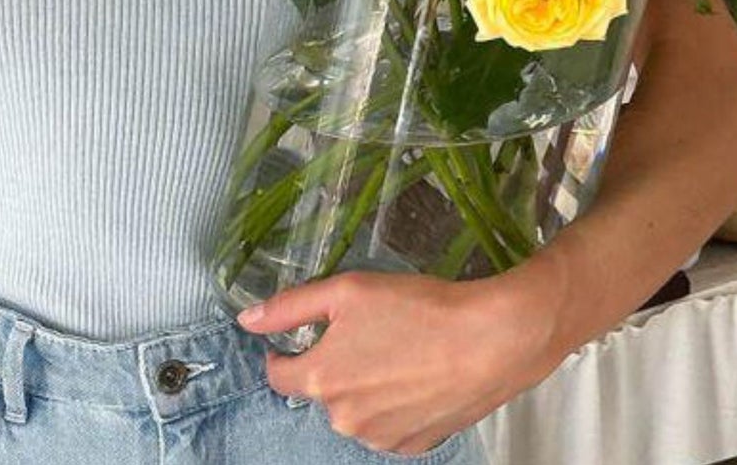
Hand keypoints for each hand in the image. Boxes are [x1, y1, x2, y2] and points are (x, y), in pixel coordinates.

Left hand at [239, 267, 564, 456]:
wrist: (488, 341)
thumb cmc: (415, 309)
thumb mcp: (344, 291)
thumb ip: (290, 307)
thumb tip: (248, 321)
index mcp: (321, 379)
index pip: (279, 375)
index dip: (282, 352)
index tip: (296, 337)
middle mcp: (344, 419)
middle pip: (321, 390)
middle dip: (332, 364)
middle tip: (364, 332)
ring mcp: (380, 438)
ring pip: (354, 408)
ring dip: (362, 385)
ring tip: (395, 350)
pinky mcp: (414, 446)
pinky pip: (387, 423)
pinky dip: (392, 402)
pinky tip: (413, 374)